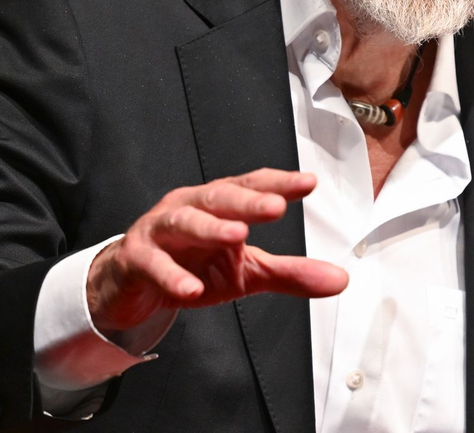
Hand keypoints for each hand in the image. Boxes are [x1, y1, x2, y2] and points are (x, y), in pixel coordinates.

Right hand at [86, 168, 347, 333]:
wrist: (132, 285)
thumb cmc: (192, 266)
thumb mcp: (245, 272)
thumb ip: (289, 273)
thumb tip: (340, 280)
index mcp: (218, 204)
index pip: (250, 186)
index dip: (278, 183)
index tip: (308, 183)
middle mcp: (189, 206)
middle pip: (219, 197)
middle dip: (247, 201)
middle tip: (276, 206)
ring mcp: (159, 229)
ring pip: (184, 221)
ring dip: (210, 227)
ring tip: (237, 236)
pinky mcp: (135, 257)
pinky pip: (153, 263)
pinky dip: (171, 275)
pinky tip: (190, 290)